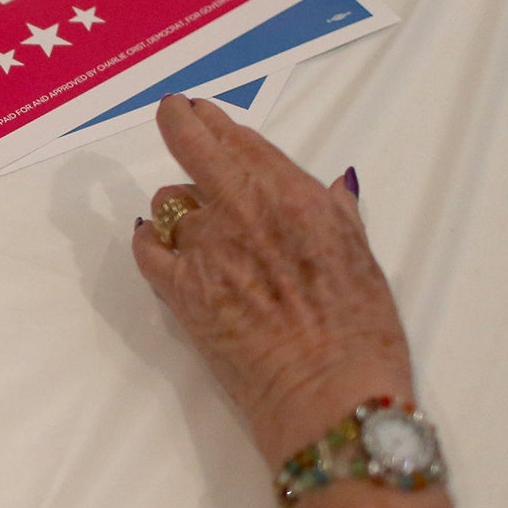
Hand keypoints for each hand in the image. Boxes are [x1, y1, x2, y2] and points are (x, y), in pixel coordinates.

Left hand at [132, 95, 414, 467]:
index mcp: (295, 197)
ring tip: (196, 225)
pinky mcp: (179, 291)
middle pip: (194, 146)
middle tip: (173, 114)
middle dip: (179, 122)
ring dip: (180, 207)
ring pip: (171, 204)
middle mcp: (244, 211)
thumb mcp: (362, 259)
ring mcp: (206, 249)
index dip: (215, 122)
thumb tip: (330, 189)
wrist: (328, 395)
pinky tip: (153, 242)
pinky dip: (147, 241)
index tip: (202, 112)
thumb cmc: (360, 333)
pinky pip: (145, 249)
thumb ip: (336, 216)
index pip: (242, 142)